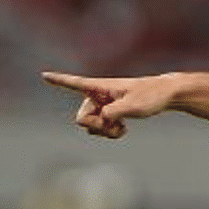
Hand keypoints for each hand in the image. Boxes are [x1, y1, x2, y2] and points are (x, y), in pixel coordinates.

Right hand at [42, 71, 184, 138]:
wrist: (165, 95)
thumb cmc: (151, 96)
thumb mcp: (133, 106)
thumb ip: (113, 112)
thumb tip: (102, 118)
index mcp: (100, 87)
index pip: (76, 83)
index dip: (59, 81)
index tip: (44, 75)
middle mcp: (97, 95)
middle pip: (81, 118)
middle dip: (96, 126)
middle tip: (114, 126)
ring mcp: (103, 104)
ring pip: (91, 126)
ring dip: (104, 132)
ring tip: (122, 128)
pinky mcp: (110, 112)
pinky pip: (100, 129)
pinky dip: (110, 132)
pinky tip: (123, 129)